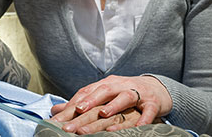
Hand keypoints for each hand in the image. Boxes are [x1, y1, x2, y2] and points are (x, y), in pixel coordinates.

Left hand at [51, 75, 171, 130]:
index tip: (59, 115)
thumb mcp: (103, 96)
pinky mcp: (152, 102)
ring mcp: (137, 93)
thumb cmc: (124, 93)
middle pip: (103, 92)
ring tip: (103, 114)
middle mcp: (120, 85)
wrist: (156, 89)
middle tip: (76, 115)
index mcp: (106, 84)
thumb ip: (80, 103)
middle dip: (89, 103)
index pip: (87, 92)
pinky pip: (148, 110)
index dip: (73, 103)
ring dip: (114, 105)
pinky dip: (143, 118)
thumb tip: (55, 110)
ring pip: (125, 97)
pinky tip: (138, 126)